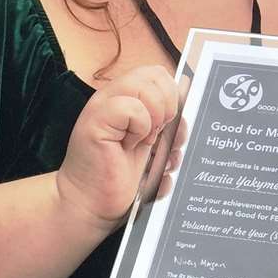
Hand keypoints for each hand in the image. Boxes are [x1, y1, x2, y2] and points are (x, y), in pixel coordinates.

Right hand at [56, 65, 180, 228]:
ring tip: (141, 141)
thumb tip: (187, 95)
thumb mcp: (152, 143)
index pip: (160, 75)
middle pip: (156, 75)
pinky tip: (128, 146)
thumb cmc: (119, 176)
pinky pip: (131, 108)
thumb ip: (167, 119)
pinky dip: (139, 129)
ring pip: (145, 87)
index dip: (173, 98)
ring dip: (153, 120)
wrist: (90, 203)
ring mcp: (102, 106)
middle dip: (168, 107)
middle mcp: (114, 96)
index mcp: (127, 98)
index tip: (167, 125)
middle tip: (155, 134)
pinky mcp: (95, 120)